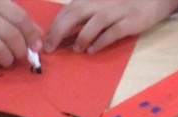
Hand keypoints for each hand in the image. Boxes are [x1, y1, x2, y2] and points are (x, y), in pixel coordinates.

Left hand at [44, 0, 177, 52]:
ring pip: (95, 21)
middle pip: (77, 13)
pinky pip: (114, 31)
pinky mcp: (132, 20)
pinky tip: (93, 50)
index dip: (55, 24)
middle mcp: (104, 1)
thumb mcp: (101, 4)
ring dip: (82, 37)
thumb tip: (61, 35)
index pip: (69, 9)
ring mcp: (119, 9)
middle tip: (50, 48)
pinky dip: (101, 41)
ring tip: (76, 49)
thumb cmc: (124, 4)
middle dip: (59, 31)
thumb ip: (84, 16)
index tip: (45, 40)